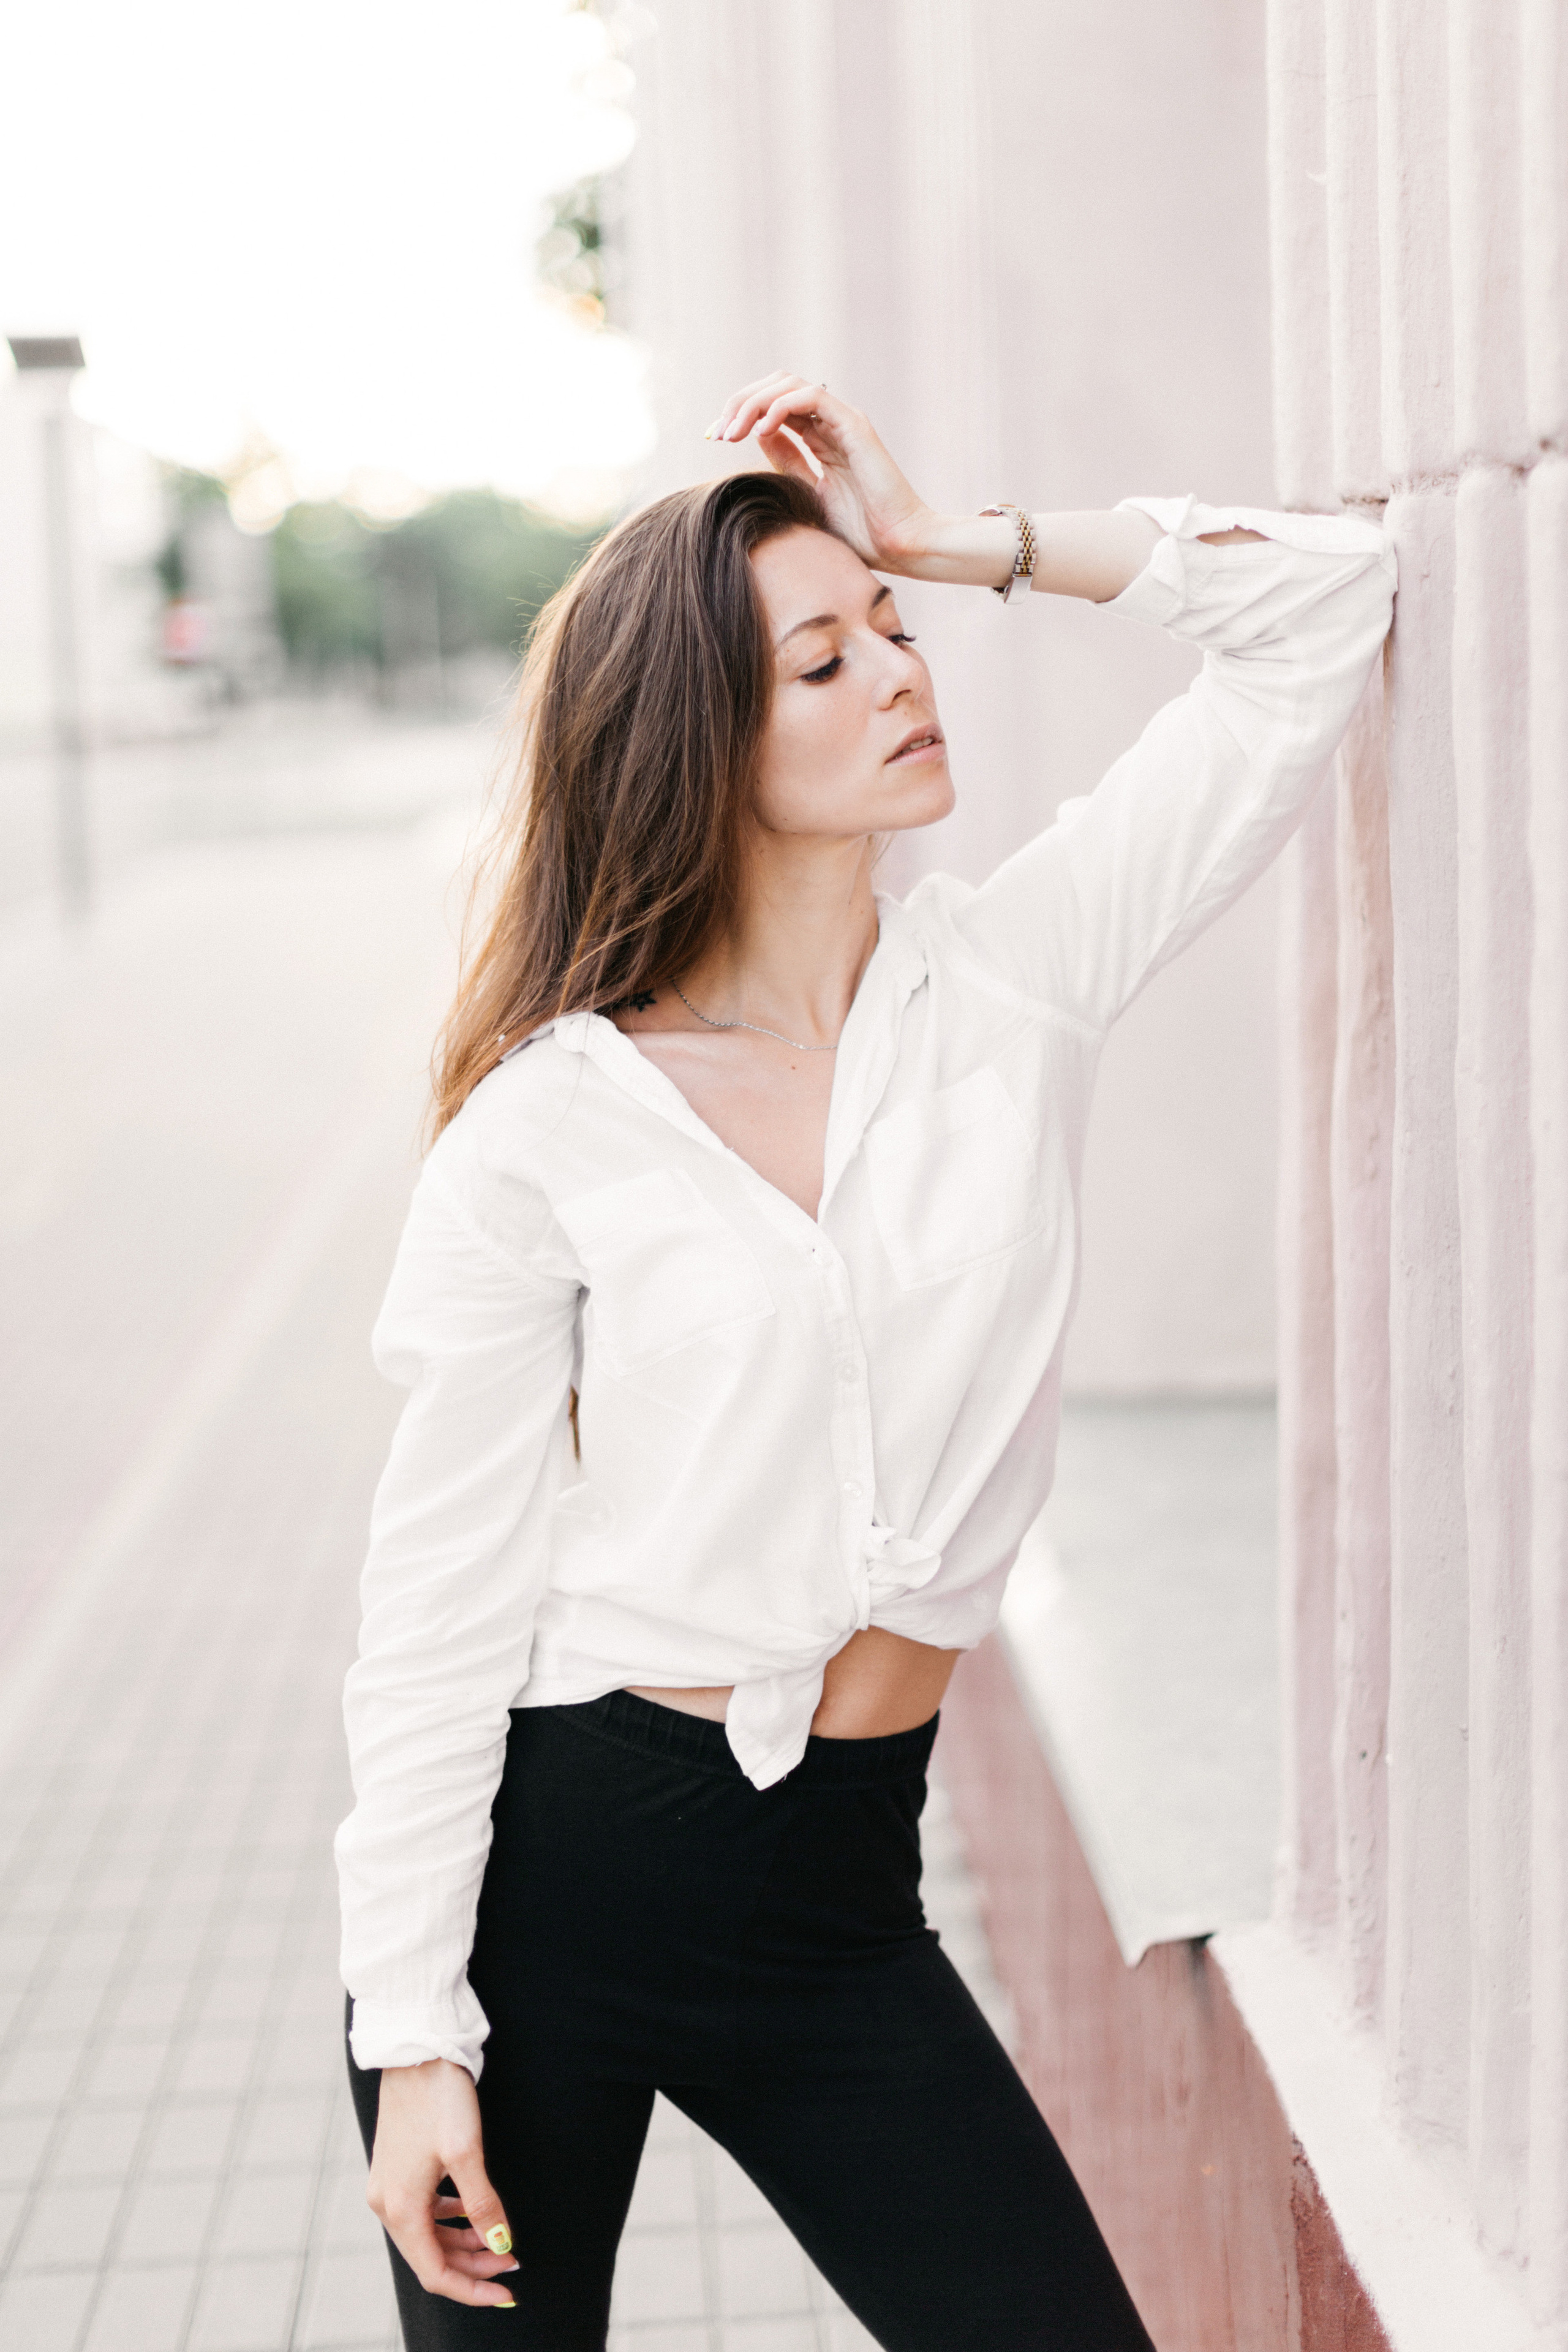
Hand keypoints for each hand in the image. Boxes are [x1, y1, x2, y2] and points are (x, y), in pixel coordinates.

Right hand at [367, 2058, 520, 2308]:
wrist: (416, 2049)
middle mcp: (386, 2203)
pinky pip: (422, 2211)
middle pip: (430, 2257)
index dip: (471, 2289)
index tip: (507, 2294)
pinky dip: (449, 2219)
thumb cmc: (439, 2097)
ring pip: (427, 2235)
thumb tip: (500, 2245)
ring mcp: (388, 2185)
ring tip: (500, 2241)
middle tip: (512, 2263)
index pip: (435, 2272)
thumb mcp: (466, 2152)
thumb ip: (482, 2204)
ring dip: (462, 2243)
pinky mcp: (397, 2169)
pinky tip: (472, 2209)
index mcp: (399, 2207)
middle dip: (473, 2266)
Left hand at [707, 372, 934, 572]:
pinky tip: (760, 431)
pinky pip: (810, 396)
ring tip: (732, 432)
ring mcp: (843, 421)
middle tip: (717, 432)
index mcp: (821, 440)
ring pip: (788, 384)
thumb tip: (758, 437)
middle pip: (776, 388)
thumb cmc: (861, 535)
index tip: (714, 437)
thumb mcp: (809, 496)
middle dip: (740, 403)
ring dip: (753, 402)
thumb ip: (788, 464)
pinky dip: (780, 406)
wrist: (900, 548)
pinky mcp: (854, 425)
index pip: (772, 409)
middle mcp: (831, 424)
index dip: (739, 416)